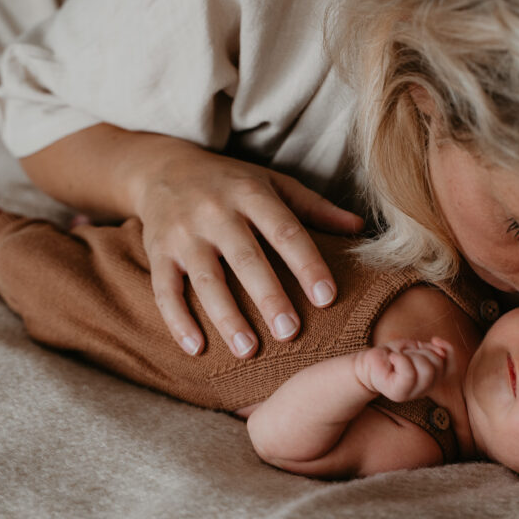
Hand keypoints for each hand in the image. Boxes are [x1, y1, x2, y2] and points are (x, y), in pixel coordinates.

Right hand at [133, 141, 362, 357]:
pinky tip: (196, 348)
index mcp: (252, 194)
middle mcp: (216, 212)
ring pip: (205, 279)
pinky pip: (165, 289)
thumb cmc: (232, 182)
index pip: (285, 231)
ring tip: (248, 350)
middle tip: (290, 333)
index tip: (327, 297)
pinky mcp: (158, 252)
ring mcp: (183, 233)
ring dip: (226, 317)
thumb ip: (315, 208)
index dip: (307, 264)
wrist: (163, 167)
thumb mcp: (274, 184)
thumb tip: (360, 227)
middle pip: (245, 258)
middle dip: (268, 297)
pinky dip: (178, 320)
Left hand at [355, 338, 450, 402]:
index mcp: (431, 380)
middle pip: (437, 365)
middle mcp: (424, 390)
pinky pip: (409, 373)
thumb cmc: (392, 355)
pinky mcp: (398, 393)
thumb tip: (441, 347)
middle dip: (422, 351)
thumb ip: (432, 349)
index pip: (451, 367)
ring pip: (426, 369)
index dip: (447, 350)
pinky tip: (392, 359)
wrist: (369, 362)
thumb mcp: (416, 347)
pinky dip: (400, 359)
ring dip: (411, 356)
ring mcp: (412, 394)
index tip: (434, 339)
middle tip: (407, 353)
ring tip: (399, 357)